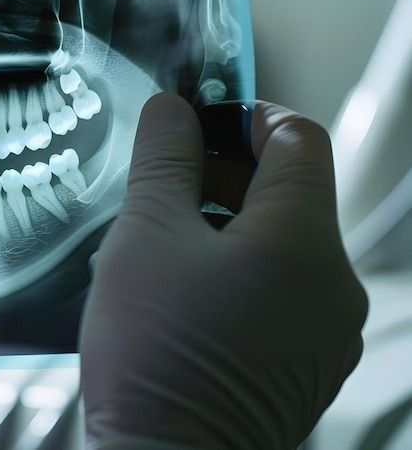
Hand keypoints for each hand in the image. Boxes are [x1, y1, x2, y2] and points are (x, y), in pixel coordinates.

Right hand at [80, 93, 367, 448]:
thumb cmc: (155, 353)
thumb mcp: (144, 235)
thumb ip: (164, 160)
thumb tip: (174, 111)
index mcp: (303, 240)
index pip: (298, 138)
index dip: (246, 115)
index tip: (196, 123)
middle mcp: (334, 285)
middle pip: (289, 196)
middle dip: (222, 179)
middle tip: (159, 190)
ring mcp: (327, 334)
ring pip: (280, 249)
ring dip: (223, 231)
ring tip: (157, 252)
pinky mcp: (306, 369)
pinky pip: (279, 298)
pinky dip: (235, 279)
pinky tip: (178, 300)